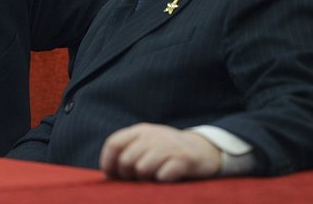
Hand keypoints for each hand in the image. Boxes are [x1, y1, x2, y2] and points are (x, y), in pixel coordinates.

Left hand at [99, 123, 220, 181]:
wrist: (204, 149)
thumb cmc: (168, 151)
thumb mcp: (147, 144)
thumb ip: (128, 153)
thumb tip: (108, 175)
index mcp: (141, 130)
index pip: (114, 143)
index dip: (108, 162)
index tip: (112, 176)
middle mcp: (153, 135)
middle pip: (126, 160)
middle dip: (127, 176)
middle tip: (138, 179)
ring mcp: (169, 146)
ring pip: (142, 169)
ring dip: (145, 179)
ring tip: (153, 178)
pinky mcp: (184, 159)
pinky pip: (162, 176)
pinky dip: (162, 181)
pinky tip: (167, 178)